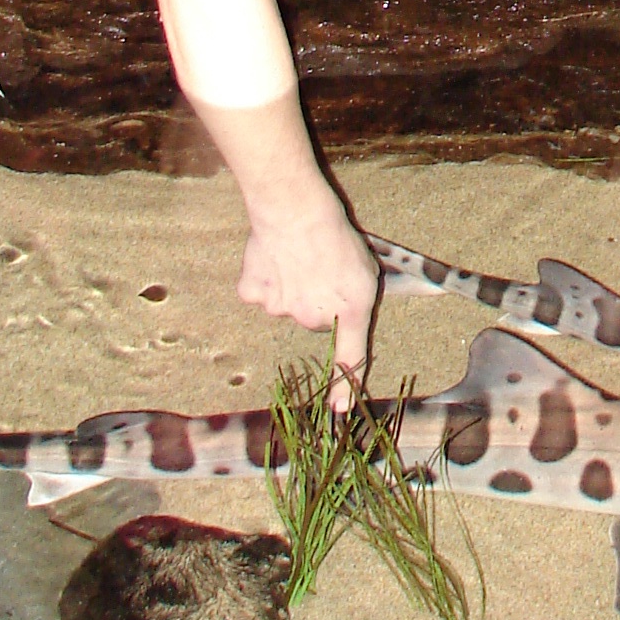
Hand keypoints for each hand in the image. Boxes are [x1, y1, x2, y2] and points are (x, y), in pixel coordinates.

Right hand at [235, 170, 379, 394]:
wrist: (295, 210)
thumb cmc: (336, 233)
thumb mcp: (366, 266)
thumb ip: (359, 298)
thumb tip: (349, 316)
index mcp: (350, 311)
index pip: (350, 358)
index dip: (345, 386)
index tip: (339, 409)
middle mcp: (313, 318)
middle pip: (313, 319)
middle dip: (316, 300)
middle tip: (319, 267)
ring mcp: (279, 308)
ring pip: (283, 305)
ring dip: (288, 287)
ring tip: (296, 254)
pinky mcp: (253, 293)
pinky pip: (258, 292)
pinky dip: (262, 278)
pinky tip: (271, 256)